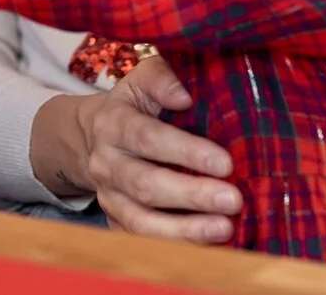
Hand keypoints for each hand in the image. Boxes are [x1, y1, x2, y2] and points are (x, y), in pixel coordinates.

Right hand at [31, 56, 240, 242]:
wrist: (92, 139)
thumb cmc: (134, 107)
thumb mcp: (142, 81)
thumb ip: (161, 78)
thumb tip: (184, 95)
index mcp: (113, 124)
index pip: (147, 138)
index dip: (186, 151)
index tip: (225, 163)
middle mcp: (106, 164)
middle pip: (145, 185)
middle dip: (191, 195)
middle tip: (233, 200)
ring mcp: (108, 198)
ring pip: (140, 222)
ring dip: (184, 230)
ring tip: (224, 228)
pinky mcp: (115, 223)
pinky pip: (141, 242)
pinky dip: (175, 247)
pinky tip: (208, 245)